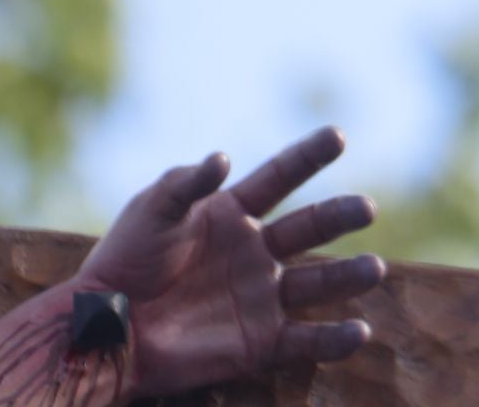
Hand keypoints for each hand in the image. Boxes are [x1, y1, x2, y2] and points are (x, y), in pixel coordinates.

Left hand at [74, 125, 386, 398]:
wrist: (105, 328)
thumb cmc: (125, 262)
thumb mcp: (152, 211)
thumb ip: (186, 184)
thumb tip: (223, 157)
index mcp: (232, 214)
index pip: (280, 177)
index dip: (309, 156)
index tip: (338, 136)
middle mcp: (256, 251)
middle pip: (309, 227)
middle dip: (339, 215)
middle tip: (366, 209)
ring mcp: (261, 297)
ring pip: (317, 283)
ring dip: (348, 276)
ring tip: (373, 268)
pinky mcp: (259, 341)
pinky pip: (305, 340)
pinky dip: (334, 339)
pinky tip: (359, 331)